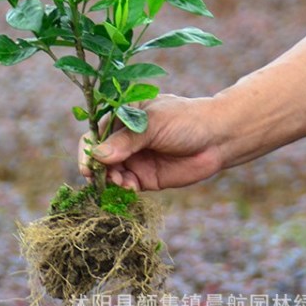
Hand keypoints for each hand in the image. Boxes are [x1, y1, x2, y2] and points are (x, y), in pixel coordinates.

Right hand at [78, 94, 222, 190]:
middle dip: (98, 168)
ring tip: (120, 183)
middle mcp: (124, 138)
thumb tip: (98, 156)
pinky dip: (123, 189)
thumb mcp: (153, 124)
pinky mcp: (145, 178)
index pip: (96, 132)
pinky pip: (126, 186)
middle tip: (100, 179)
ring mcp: (134, 158)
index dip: (89, 148)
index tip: (88, 164)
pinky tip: (130, 189)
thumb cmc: (185, 120)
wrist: (217, 139)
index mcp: (123, 116)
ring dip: (110, 180)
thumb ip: (126, 140)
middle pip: (100, 155)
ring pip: (111, 173)